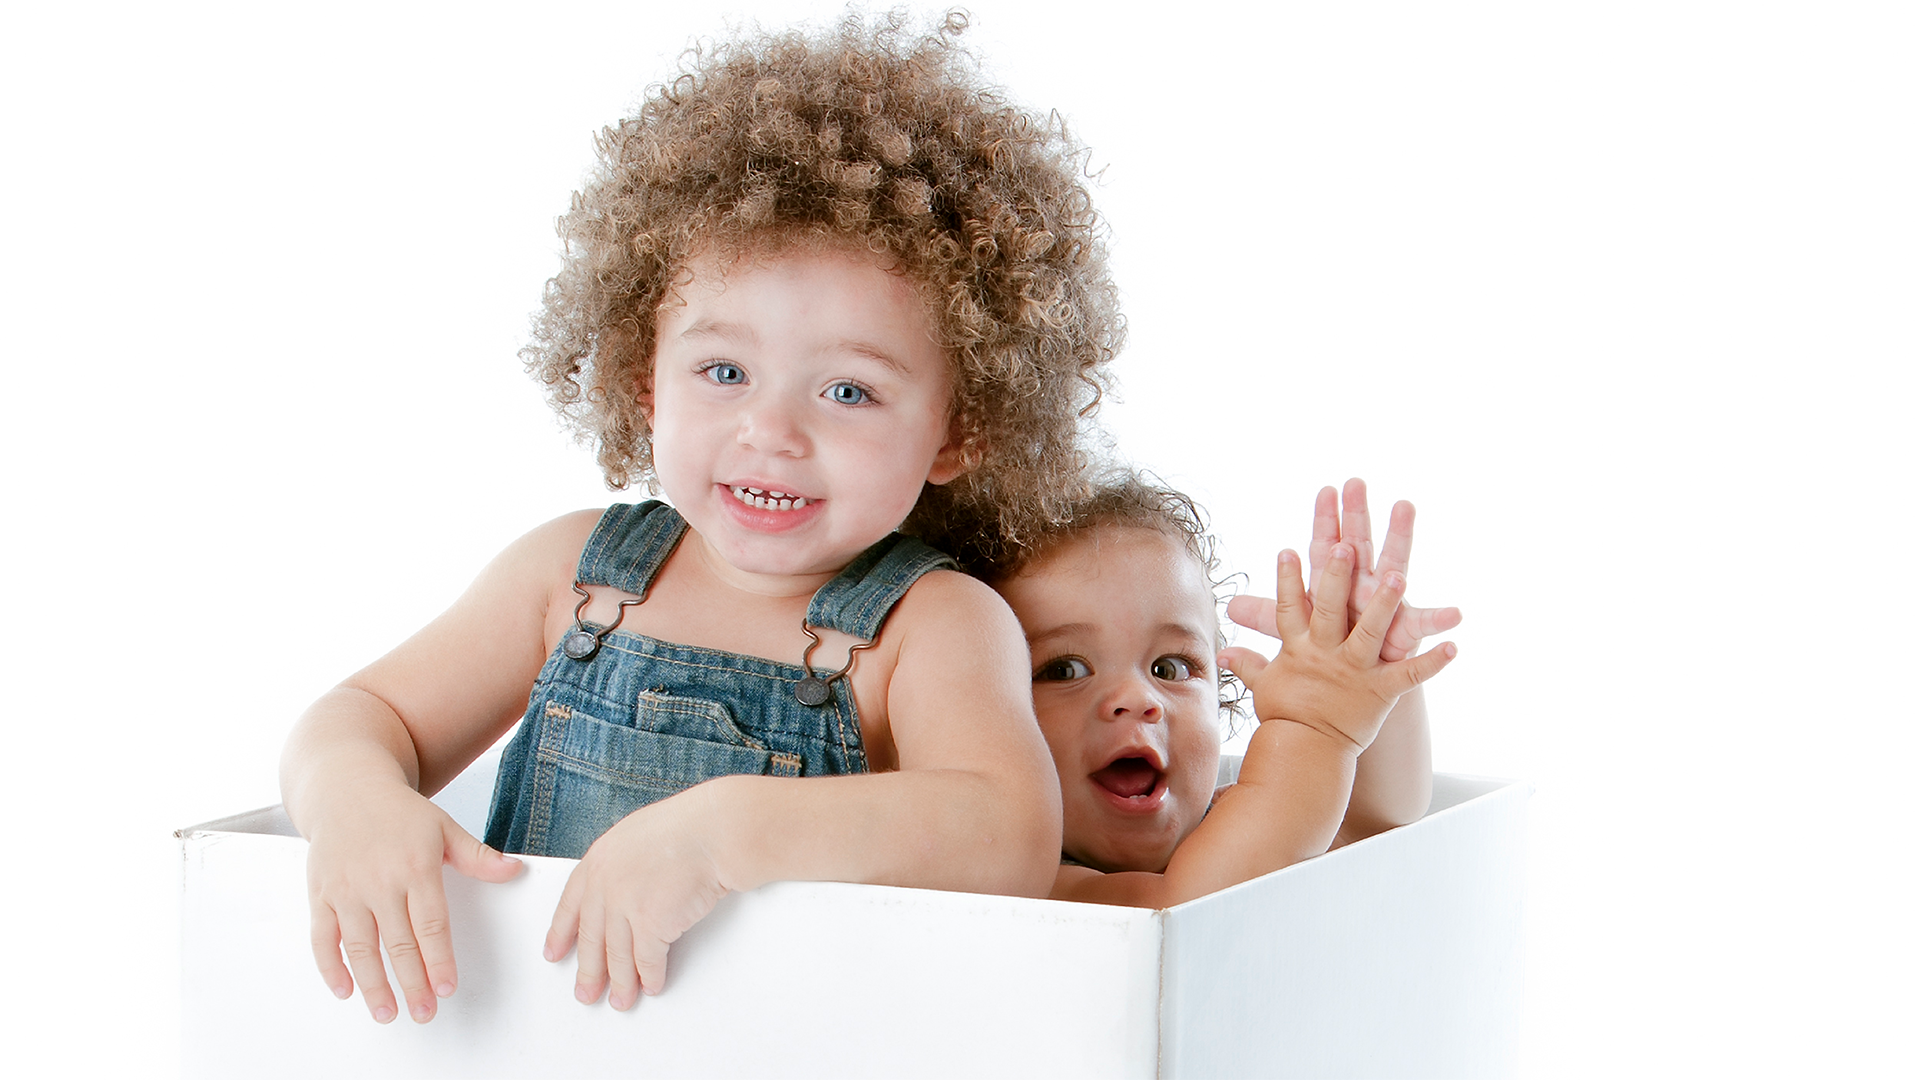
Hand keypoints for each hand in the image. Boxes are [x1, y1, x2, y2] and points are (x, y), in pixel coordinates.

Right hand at [306, 782, 522, 1022]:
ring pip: (360, 948)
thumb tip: (514, 871)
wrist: (346, 788)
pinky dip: (330, 967)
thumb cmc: (399, 812)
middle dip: (412, 983)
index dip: (439, 960)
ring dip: (373, 985)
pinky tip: (345, 990)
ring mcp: (345, 890)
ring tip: (387, 1013)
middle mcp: (379, 881)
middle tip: (425, 1013)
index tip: (447, 988)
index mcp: (416, 866)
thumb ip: (477, 855)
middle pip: (398, 943)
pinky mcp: (320, 894)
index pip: (431, 924)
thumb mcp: (443, 827)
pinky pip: (322, 938)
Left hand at [545, 787, 729, 1009]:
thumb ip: (620, 865)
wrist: (714, 831)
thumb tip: (622, 891)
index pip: (570, 904)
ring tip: (621, 999)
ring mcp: (625, 905)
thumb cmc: (688, 828)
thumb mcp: (636, 836)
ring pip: (617, 955)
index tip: (555, 953)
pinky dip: (649, 977)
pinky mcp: (651, 924)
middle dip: (589, 971)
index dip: (561, 933)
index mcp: (599, 860)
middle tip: (586, 990)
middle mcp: (606, 884)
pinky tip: (650, 985)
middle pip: (591, 938)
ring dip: (620, 983)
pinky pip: (647, 960)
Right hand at [1219, 543, 1454, 750]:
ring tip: (1397, 577)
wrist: (1306, 754)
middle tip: (1344, 547)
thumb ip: (1249, 663)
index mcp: (1299, 649)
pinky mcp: (1381, 691)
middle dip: (1335, 578)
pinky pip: (1409, 674)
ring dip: (1384, 604)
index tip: (1288, 550)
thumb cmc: (1286, 717)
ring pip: (1370, 631)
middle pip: (1328, 610)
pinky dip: (1432, 662)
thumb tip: (1223, 653)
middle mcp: (1326, 655)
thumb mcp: (1264, 686)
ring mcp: (1355, 672)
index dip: (1288, 580)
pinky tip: (1453, 645)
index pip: (1289, 608)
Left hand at [1227, 479, 1460, 661]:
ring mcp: (1385, 607)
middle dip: (1356, 515)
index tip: (1325, 489)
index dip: (1324, 521)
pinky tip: (1456, 614)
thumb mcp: (1295, 632)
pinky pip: (1423, 627)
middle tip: (1356, 482)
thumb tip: (1230, 606)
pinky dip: (1440, 621)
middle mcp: (1361, 588)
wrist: (1352, 687)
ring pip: (1393, 569)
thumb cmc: (1329, 648)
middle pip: (1358, 546)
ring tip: (1404, 509)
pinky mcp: (1404, 635)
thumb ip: (1268, 615)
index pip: (1325, 548)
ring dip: (1398, 540)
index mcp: (1334, 587)